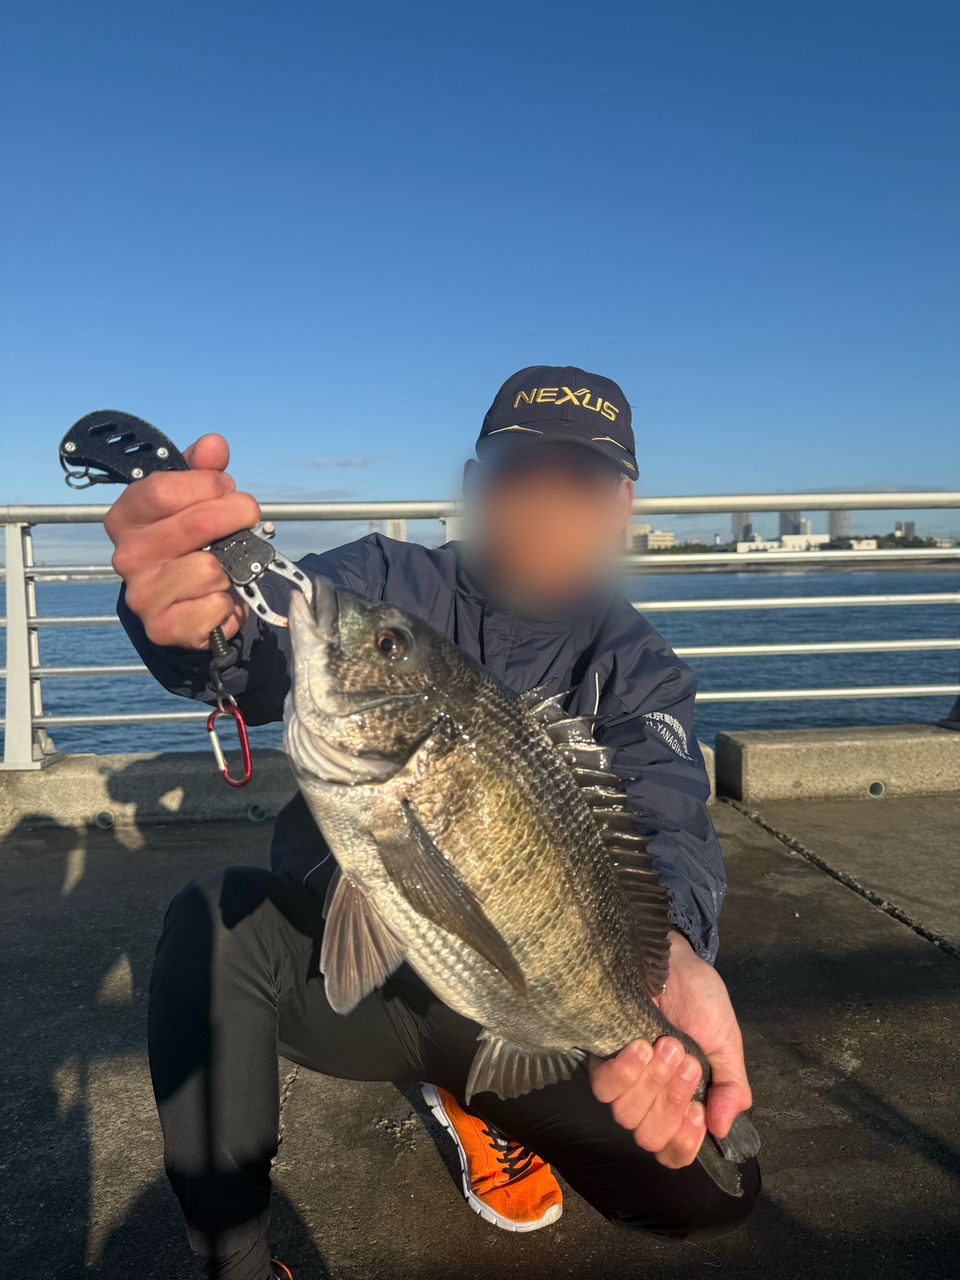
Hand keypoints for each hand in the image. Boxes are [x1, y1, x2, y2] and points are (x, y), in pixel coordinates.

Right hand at [104, 434, 260, 649]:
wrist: (183, 605)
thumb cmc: (189, 543)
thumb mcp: (192, 500)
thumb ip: (202, 470)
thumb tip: (214, 445)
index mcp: (125, 517)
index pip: (164, 489)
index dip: (208, 485)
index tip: (227, 488)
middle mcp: (127, 556)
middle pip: (197, 523)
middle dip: (236, 515)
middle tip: (246, 517)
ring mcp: (142, 595)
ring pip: (211, 567)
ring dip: (232, 566)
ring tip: (225, 566)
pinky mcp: (164, 628)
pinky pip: (215, 607)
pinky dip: (227, 603)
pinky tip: (217, 597)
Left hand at [589, 930, 751, 1169]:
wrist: (673, 958)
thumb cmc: (699, 999)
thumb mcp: (725, 1043)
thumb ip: (730, 1087)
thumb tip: (723, 1129)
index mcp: (681, 1101)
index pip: (672, 1150)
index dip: (683, 1144)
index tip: (700, 1114)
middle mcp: (649, 1097)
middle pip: (648, 1136)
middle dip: (673, 1102)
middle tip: (688, 1062)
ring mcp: (623, 1078)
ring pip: (625, 1113)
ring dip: (654, 1082)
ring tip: (669, 1045)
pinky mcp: (601, 1055)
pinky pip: (604, 1086)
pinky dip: (625, 1071)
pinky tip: (640, 1047)